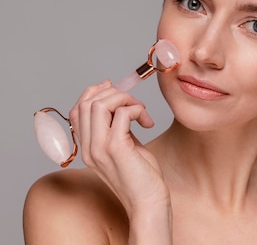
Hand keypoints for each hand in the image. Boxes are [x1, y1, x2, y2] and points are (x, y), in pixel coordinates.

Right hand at [68, 80, 170, 216]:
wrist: (148, 201)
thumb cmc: (142, 176)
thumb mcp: (125, 146)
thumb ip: (117, 128)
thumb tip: (121, 105)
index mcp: (87, 147)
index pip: (76, 110)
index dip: (93, 93)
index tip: (113, 87)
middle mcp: (88, 147)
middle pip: (86, 103)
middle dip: (112, 93)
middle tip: (134, 103)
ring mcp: (99, 148)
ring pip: (100, 104)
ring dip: (125, 99)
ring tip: (141, 112)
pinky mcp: (116, 148)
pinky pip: (122, 113)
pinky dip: (137, 110)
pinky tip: (147, 123)